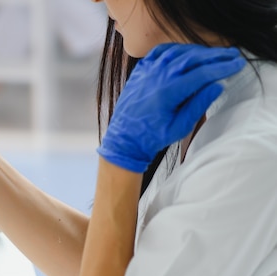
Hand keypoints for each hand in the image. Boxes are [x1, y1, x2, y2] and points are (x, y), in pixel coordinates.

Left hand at [97, 43, 246, 172]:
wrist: (124, 139)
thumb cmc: (152, 137)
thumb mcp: (179, 127)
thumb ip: (198, 105)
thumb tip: (218, 85)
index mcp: (167, 93)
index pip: (201, 74)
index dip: (222, 67)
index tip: (238, 64)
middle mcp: (156, 78)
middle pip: (191, 58)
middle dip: (215, 55)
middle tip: (233, 54)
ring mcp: (146, 72)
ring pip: (177, 52)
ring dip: (198, 51)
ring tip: (214, 53)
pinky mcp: (140, 72)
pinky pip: (160, 52)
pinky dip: (176, 49)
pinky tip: (187, 51)